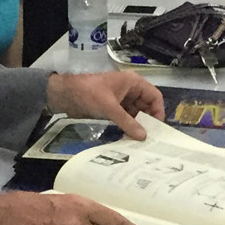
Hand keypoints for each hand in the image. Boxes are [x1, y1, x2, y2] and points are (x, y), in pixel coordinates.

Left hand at [46, 71, 164, 139]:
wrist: (65, 92)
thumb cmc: (89, 93)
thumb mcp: (110, 108)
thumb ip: (127, 122)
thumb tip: (144, 137)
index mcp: (133, 82)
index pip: (154, 96)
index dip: (158, 111)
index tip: (157, 128)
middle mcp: (130, 89)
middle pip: (146, 106)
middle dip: (147, 121)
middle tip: (150, 139)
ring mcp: (121, 98)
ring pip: (136, 113)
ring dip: (137, 125)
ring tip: (140, 141)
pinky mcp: (113, 107)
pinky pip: (126, 116)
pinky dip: (128, 125)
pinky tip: (129, 137)